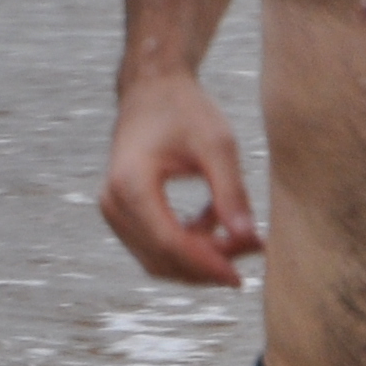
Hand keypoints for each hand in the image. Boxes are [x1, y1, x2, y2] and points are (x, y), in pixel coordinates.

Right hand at [101, 73, 262, 286]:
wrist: (152, 89)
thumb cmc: (185, 110)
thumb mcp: (217, 145)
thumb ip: (231, 193)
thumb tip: (248, 238)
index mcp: (131, 183)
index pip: (169, 242)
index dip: (206, 265)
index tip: (240, 276)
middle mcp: (113, 202)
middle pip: (162, 257)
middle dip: (207, 264)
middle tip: (252, 250)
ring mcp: (113, 210)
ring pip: (157, 258)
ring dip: (199, 259)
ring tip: (239, 237)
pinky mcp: (122, 213)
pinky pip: (154, 246)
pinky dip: (187, 245)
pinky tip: (215, 221)